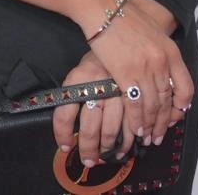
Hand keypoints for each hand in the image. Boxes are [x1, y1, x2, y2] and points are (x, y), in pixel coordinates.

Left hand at [51, 54, 126, 172]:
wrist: (123, 36)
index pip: (63, 113)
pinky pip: (132, 123)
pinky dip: (129, 139)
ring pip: (111, 130)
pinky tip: (125, 147)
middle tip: (89, 161)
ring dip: (109, 148)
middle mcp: (96, 86)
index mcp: (77, 80)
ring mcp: (116, 91)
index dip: (62, 135)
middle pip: (89, 128)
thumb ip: (74, 96)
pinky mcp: (135, 94)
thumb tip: (70, 128)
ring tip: (106, 156)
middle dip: (88, 149)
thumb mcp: (80, 72)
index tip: (65, 147)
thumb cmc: (97, 60)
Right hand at [85, 0, 192, 149]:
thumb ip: (160, 55)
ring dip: (150, 125)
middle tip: (158, 136)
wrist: (104, 8)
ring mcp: (145, 68)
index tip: (176, 116)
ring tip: (147, 137)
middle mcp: (162, 62)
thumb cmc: (124, 18)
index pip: (185, 87)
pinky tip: (135, 128)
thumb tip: (160, 76)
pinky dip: (136, 120)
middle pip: (167, 101)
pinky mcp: (125, 73)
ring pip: (152, 106)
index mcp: (171, 52)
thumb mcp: (152, 34)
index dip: (181, 106)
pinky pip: (135, 104)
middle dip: (164, 123)